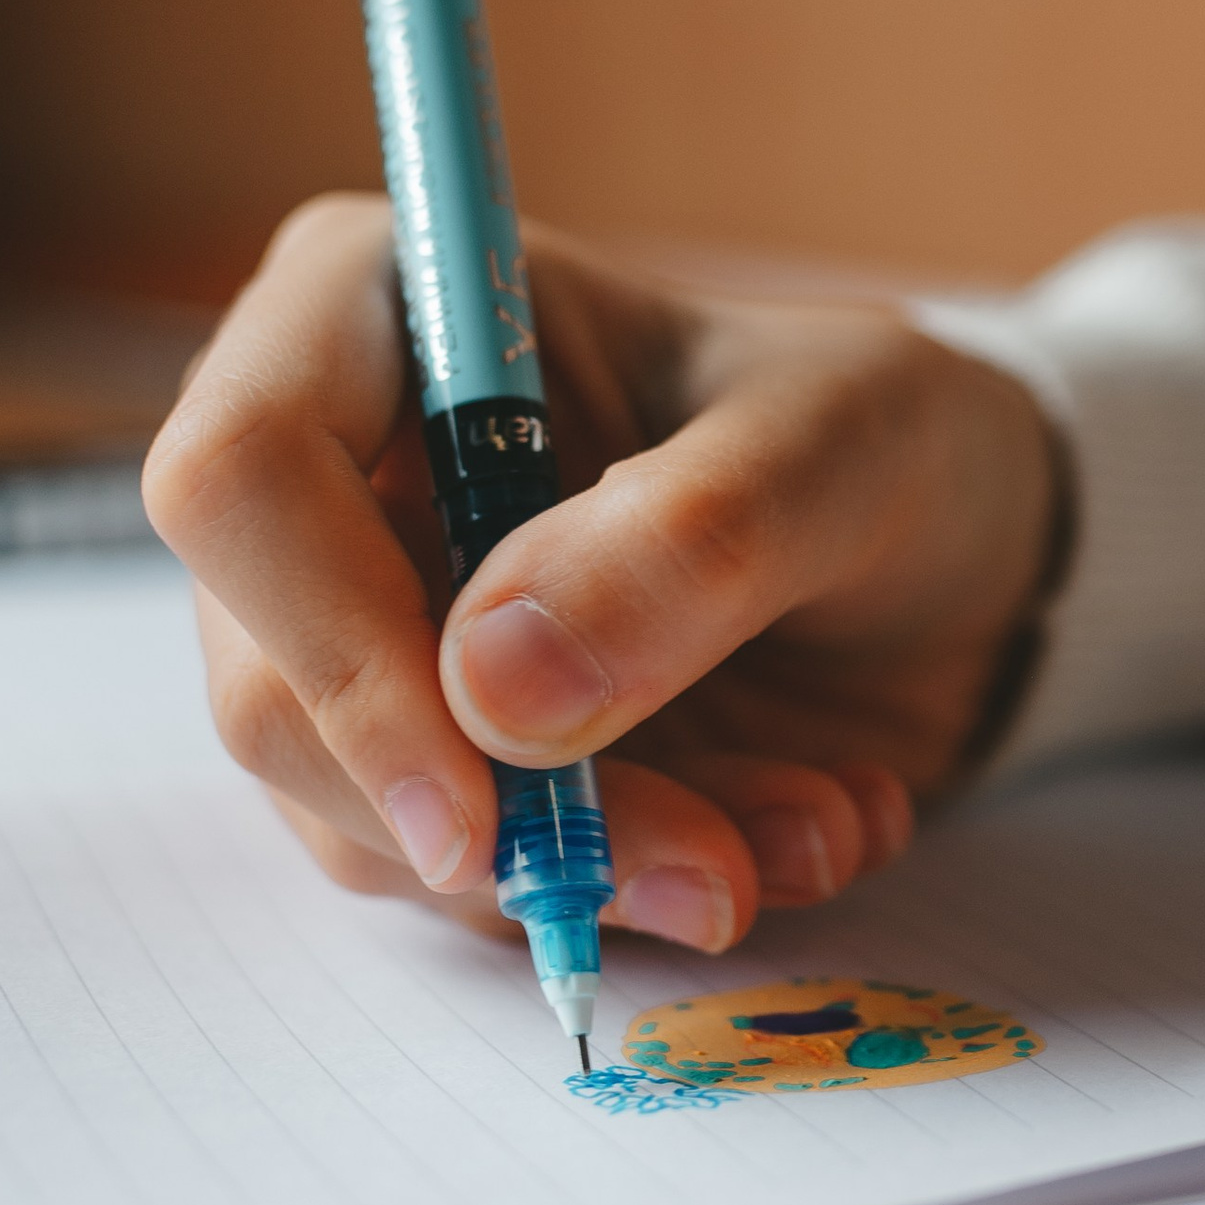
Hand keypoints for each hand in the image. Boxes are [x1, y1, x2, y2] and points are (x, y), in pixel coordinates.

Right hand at [141, 198, 1061, 953]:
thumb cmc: (884, 438)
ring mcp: (372, 632)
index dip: (334, 650)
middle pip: (273, 690)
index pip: (245, 474)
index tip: (482, 801)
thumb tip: (486, 684)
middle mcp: (338, 476)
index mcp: (384, 309)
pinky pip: (473, 881)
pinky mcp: (446, 761)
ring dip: (593, 873)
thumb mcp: (843, 450)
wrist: (959, 559)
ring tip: (805, 826)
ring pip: (367, 819)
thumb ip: (686, 545)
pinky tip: (793, 831)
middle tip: (710, 873)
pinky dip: (634, 894)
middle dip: (494, 820)